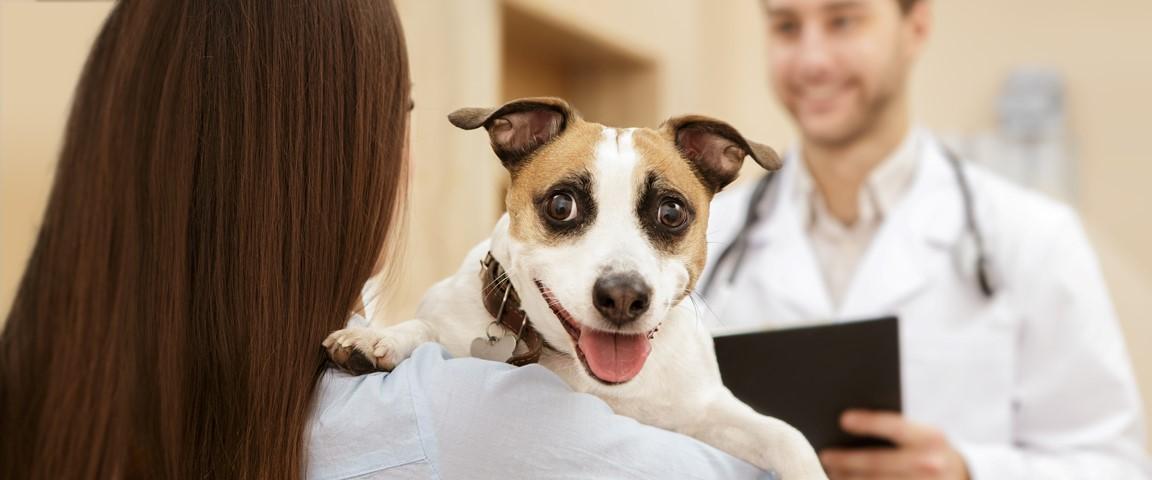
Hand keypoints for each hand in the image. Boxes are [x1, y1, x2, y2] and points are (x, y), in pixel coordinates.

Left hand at [819, 410, 969, 479]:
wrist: (960, 475)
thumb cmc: (927, 448)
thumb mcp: (921, 434)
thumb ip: (893, 429)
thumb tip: (845, 423)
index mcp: (930, 437)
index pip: (895, 426)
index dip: (869, 422)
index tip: (843, 419)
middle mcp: (930, 463)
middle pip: (878, 463)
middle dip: (848, 460)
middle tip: (824, 455)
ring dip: (849, 479)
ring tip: (829, 472)